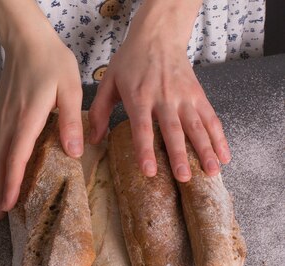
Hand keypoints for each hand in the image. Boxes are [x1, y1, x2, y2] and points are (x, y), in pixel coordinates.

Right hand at [0, 0, 82, 218]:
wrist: (26, 41)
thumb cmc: (51, 62)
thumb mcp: (70, 88)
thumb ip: (72, 121)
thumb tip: (73, 152)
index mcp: (27, 119)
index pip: (15, 159)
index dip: (10, 184)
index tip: (7, 205)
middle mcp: (8, 122)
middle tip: (0, 213)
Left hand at [88, 0, 230, 181]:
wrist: (158, 36)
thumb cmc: (130, 62)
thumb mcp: (108, 82)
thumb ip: (99, 111)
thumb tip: (93, 140)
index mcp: (139, 97)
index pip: (142, 128)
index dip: (145, 150)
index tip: (149, 171)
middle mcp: (164, 98)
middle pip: (173, 130)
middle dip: (180, 155)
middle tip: (184, 178)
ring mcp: (184, 97)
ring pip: (197, 127)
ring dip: (205, 150)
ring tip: (211, 172)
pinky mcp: (198, 95)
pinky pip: (211, 118)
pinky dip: (219, 138)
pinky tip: (224, 156)